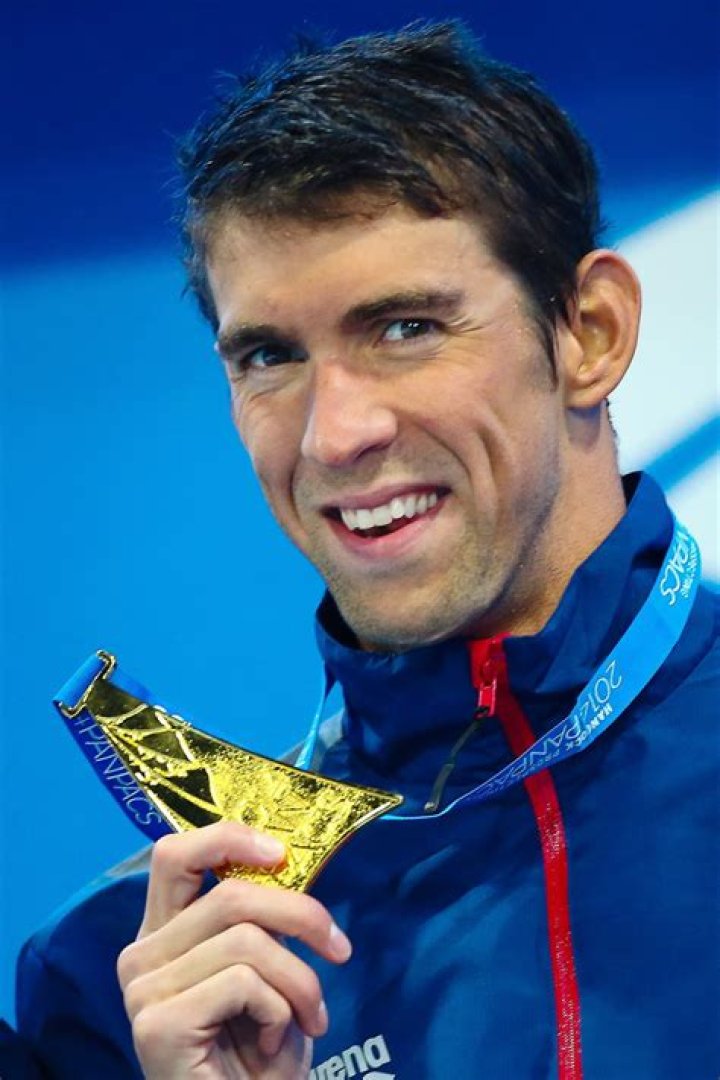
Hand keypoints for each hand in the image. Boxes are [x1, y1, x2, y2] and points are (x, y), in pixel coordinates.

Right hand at [117, 822, 351, 1078]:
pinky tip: (271, 1042)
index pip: (173, 854)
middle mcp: (141, 955)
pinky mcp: (158, 1023)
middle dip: (301, 916)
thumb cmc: (259, 1052)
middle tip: (339, 949)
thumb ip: (256, 919)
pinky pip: (244, 982)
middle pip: (230, 895)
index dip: (228, 838)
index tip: (281, 853)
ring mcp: (143, 990)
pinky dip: (279, 1010)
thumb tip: (282, 857)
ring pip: (248, 942)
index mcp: (162, 934)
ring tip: (309, 1018)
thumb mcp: (264, 968)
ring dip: (299, 980)